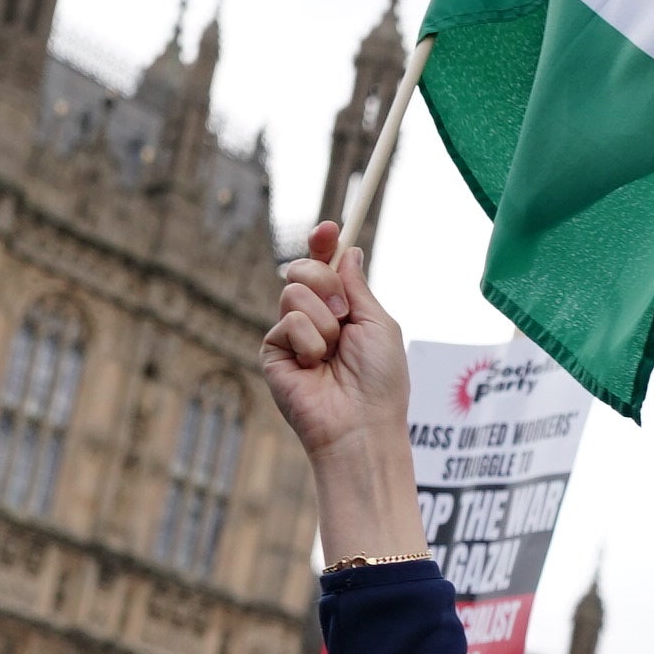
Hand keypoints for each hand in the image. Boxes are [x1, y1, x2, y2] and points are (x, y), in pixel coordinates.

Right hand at [263, 223, 422, 563]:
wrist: (361, 426)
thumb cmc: (381, 382)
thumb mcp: (378, 324)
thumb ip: (358, 286)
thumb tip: (348, 249)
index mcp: (344, 311)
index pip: (326, 267)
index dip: (323, 244)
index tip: (330, 227)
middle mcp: (316, 320)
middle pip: (303, 269)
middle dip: (324, 280)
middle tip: (343, 311)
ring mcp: (292, 336)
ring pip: (293, 292)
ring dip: (323, 319)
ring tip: (334, 352)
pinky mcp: (273, 352)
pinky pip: (286, 322)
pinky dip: (309, 341)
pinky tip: (316, 367)